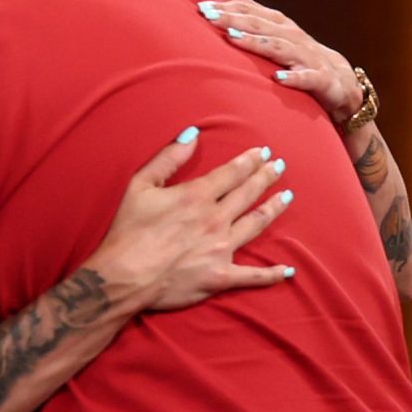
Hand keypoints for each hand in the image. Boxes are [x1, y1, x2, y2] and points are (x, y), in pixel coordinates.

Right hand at [84, 136, 294, 316]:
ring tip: (287, 196)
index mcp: (197, 196)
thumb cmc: (128, 231)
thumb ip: (169, 158)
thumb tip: (193, 133)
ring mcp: (221, 249)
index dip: (249, 161)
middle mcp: (215, 220)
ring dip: (274, 208)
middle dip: (266, 177)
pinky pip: (253, 276)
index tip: (264, 153)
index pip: (232, 173)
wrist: (123, 276)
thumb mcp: (140, 185)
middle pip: (248, 194)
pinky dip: (272, 274)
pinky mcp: (220, 277)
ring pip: (256, 224)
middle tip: (280, 166)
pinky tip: (287, 270)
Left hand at [199, 0, 366, 124]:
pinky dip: (293, 78)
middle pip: (260, 23)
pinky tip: (278, 79)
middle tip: (207, 15)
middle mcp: (292, 36)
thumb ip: (248, 22)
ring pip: (278, 47)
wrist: (341, 85)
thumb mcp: (274, 39)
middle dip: (233, 18)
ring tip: (233, 38)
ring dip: (256, 42)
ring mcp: (307, 57)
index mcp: (279, 25)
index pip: (251, 7)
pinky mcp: (321, 80)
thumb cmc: (299, 59)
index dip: (227, 2)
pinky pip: (307, 79)